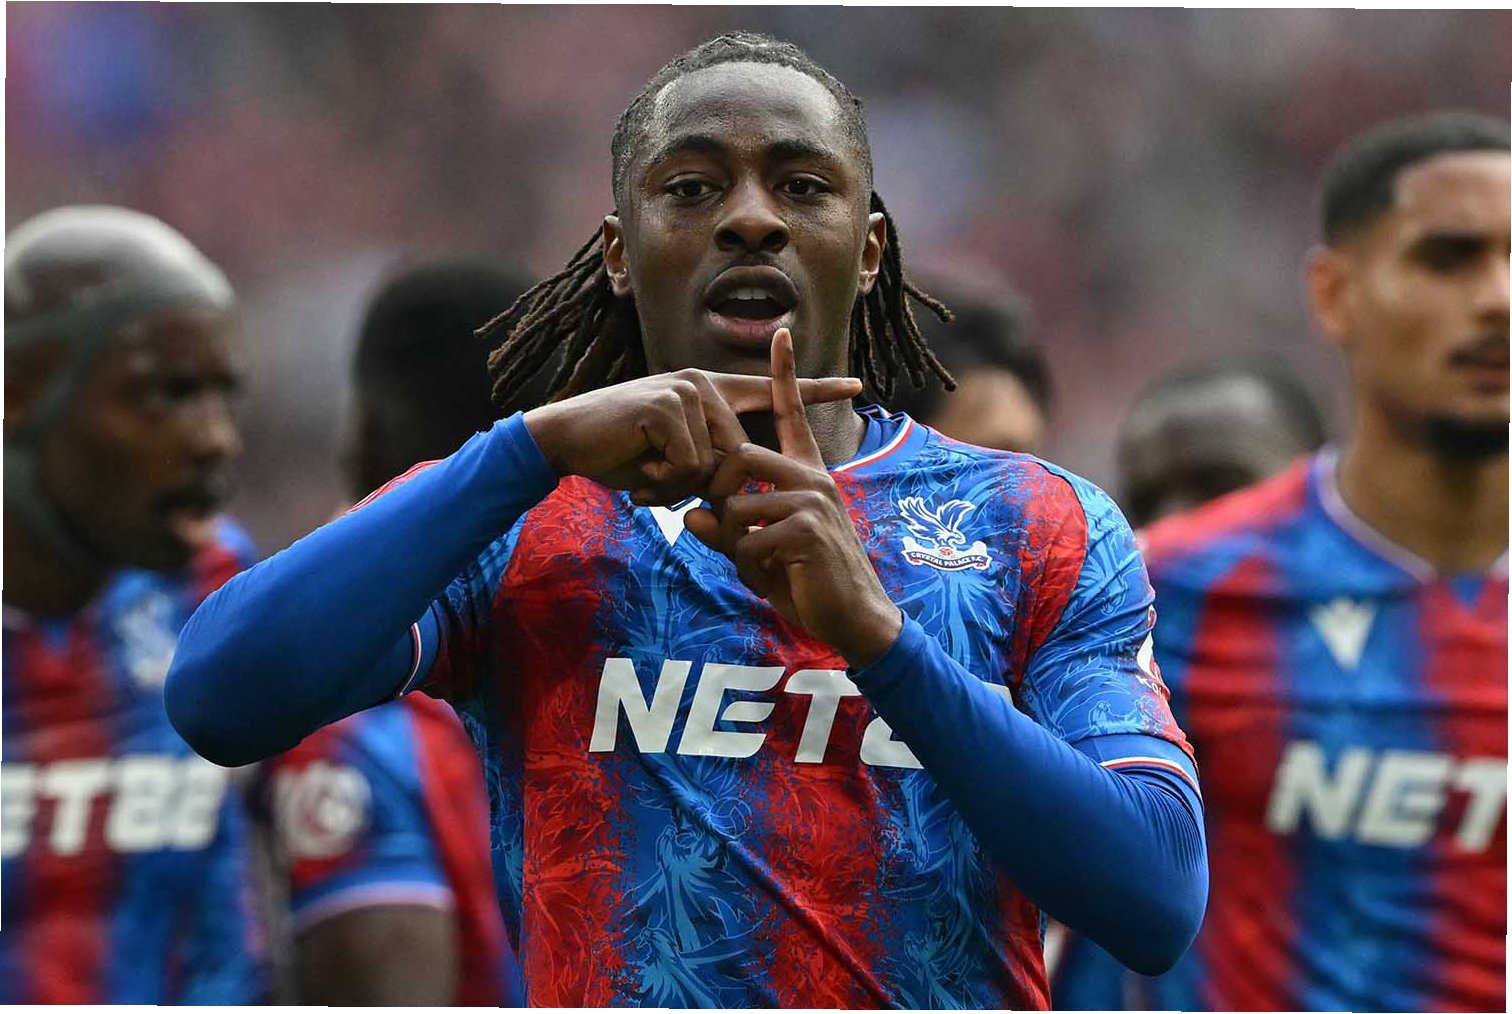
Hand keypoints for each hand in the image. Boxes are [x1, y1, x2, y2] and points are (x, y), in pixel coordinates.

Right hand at [523, 367, 860, 505]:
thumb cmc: (619, 453)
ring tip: (645, 471)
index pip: (772, 391)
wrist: (566, 440)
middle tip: (656, 482)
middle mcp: (704, 382)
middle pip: (738, 456)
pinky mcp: (669, 403)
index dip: (815, 389)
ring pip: (714, 465)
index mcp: (712, 392)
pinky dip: (664, 479)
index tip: (857, 384)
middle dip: (701, 486)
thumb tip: (734, 487)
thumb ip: (708, 464)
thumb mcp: (673, 461)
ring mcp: (687, 388)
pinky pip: (689, 464)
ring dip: (678, 484)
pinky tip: (638, 465)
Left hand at [684, 329, 902, 667]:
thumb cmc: (808, 583)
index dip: (784, 374)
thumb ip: (726, 530)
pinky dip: (748, 568)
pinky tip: (774, 579)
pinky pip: (747, 541)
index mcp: (807, 474)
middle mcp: (813, 478)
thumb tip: (690, 515)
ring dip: (735, 545)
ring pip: (736, 506)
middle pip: (738, 459)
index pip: (791, 414)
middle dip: (718, 496)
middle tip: (726, 531)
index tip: (781, 332)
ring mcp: (812, 501)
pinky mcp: (806, 529)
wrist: (853, 618)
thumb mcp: (759, 552)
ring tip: (763, 566)